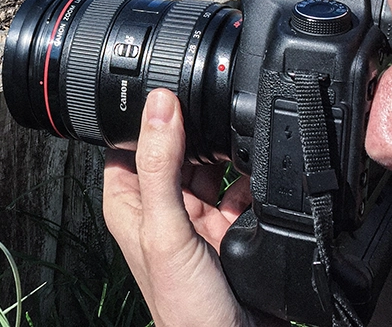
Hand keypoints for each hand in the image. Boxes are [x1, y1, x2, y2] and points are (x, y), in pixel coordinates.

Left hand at [103, 88, 281, 326]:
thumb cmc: (185, 308)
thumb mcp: (166, 229)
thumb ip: (160, 165)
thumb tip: (158, 103)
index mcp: (129, 202)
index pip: (129, 140)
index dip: (147, 114)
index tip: (171, 87)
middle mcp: (160, 206)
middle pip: (176, 147)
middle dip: (198, 132)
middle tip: (217, 113)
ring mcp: (196, 218)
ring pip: (212, 165)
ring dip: (228, 155)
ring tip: (241, 144)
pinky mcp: (229, 228)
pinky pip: (243, 189)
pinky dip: (254, 180)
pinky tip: (262, 174)